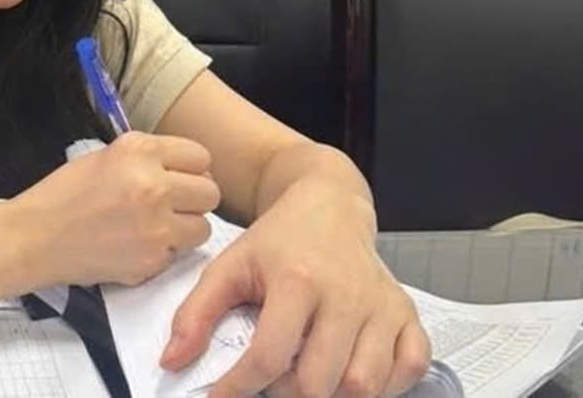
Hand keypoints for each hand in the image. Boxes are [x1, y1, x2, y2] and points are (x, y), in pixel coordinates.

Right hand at [11, 132, 220, 287]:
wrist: (33, 237)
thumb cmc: (62, 195)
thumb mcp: (105, 157)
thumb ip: (147, 158)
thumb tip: (186, 171)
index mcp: (139, 151)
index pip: (200, 156)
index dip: (190, 168)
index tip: (177, 177)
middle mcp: (153, 185)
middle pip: (210, 192)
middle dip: (194, 199)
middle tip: (171, 205)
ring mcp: (156, 226)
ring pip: (203, 227)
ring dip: (185, 228)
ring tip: (156, 227)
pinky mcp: (152, 260)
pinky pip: (178, 254)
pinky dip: (163, 252)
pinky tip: (136, 246)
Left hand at [161, 178, 430, 396]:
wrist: (329, 205)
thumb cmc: (277, 241)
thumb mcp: (229, 265)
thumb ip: (196, 313)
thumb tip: (172, 361)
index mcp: (296, 279)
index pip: (270, 355)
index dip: (240, 387)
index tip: (220, 397)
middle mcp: (345, 294)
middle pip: (320, 381)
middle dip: (286, 395)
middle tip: (267, 383)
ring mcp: (381, 305)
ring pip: (364, 385)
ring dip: (332, 397)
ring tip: (304, 380)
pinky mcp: (406, 313)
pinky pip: (409, 368)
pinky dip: (384, 387)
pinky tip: (350, 374)